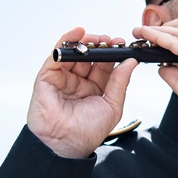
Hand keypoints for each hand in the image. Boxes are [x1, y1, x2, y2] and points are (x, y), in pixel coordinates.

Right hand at [27, 27, 138, 157]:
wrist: (66, 144)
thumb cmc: (88, 131)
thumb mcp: (112, 106)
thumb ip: (120, 83)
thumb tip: (131, 62)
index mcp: (94, 89)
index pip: (104, 66)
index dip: (113, 54)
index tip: (122, 44)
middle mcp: (78, 82)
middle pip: (89, 57)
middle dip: (100, 45)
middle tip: (111, 40)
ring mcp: (62, 78)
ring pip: (74, 53)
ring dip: (86, 42)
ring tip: (97, 38)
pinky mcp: (47, 76)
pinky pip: (57, 55)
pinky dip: (66, 41)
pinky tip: (78, 33)